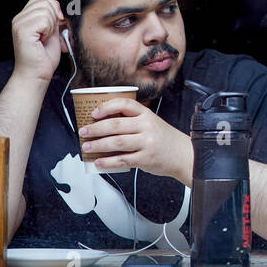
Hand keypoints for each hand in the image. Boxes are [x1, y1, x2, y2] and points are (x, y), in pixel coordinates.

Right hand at [10, 0, 66, 84]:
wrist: (36, 74)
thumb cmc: (44, 57)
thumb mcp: (52, 31)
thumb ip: (54, 17)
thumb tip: (63, 7)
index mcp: (25, 17)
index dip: (54, 6)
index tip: (59, 21)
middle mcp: (19, 18)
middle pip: (45, 1)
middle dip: (54, 16)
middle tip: (51, 33)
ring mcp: (19, 24)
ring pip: (45, 10)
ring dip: (52, 25)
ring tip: (45, 38)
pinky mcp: (22, 31)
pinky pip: (43, 20)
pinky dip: (49, 30)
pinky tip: (43, 40)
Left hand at [79, 99, 193, 183]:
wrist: (183, 154)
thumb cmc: (164, 139)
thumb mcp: (152, 123)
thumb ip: (132, 122)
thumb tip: (103, 125)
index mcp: (147, 114)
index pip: (125, 104)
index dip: (107, 106)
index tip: (94, 113)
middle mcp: (147, 126)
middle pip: (116, 124)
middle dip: (95, 128)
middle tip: (84, 132)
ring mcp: (147, 142)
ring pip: (116, 142)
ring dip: (98, 145)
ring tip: (87, 146)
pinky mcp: (145, 158)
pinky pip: (122, 160)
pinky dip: (107, 162)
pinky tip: (98, 162)